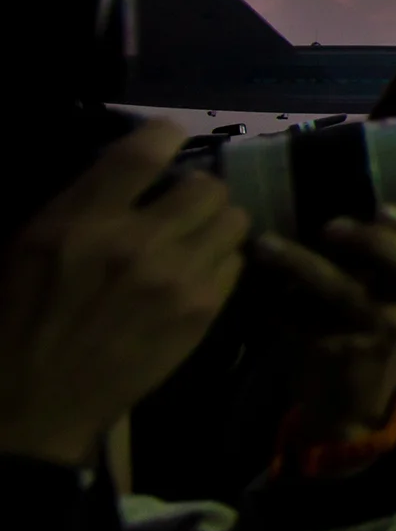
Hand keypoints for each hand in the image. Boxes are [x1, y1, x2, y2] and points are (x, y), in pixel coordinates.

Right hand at [0, 122, 249, 466]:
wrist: (38, 397)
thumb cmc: (22, 315)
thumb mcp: (32, 242)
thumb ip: (85, 200)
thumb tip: (134, 167)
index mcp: (84, 221)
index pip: (145, 150)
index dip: (166, 133)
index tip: (170, 136)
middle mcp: (138, 242)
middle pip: (207, 186)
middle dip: (197, 191)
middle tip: (181, 205)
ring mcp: (177, 278)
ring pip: (233, 220)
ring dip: (216, 223)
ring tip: (195, 237)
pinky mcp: (202, 310)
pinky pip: (236, 263)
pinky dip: (221, 261)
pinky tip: (197, 271)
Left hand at [250, 206, 395, 448]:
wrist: (350, 405)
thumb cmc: (360, 333)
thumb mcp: (379, 298)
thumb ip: (367, 260)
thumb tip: (320, 202)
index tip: (381, 207)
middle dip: (376, 242)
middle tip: (330, 226)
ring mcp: (372, 332)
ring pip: (345, 291)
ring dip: (302, 264)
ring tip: (266, 246)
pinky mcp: (335, 354)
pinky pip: (301, 321)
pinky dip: (276, 305)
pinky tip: (256, 295)